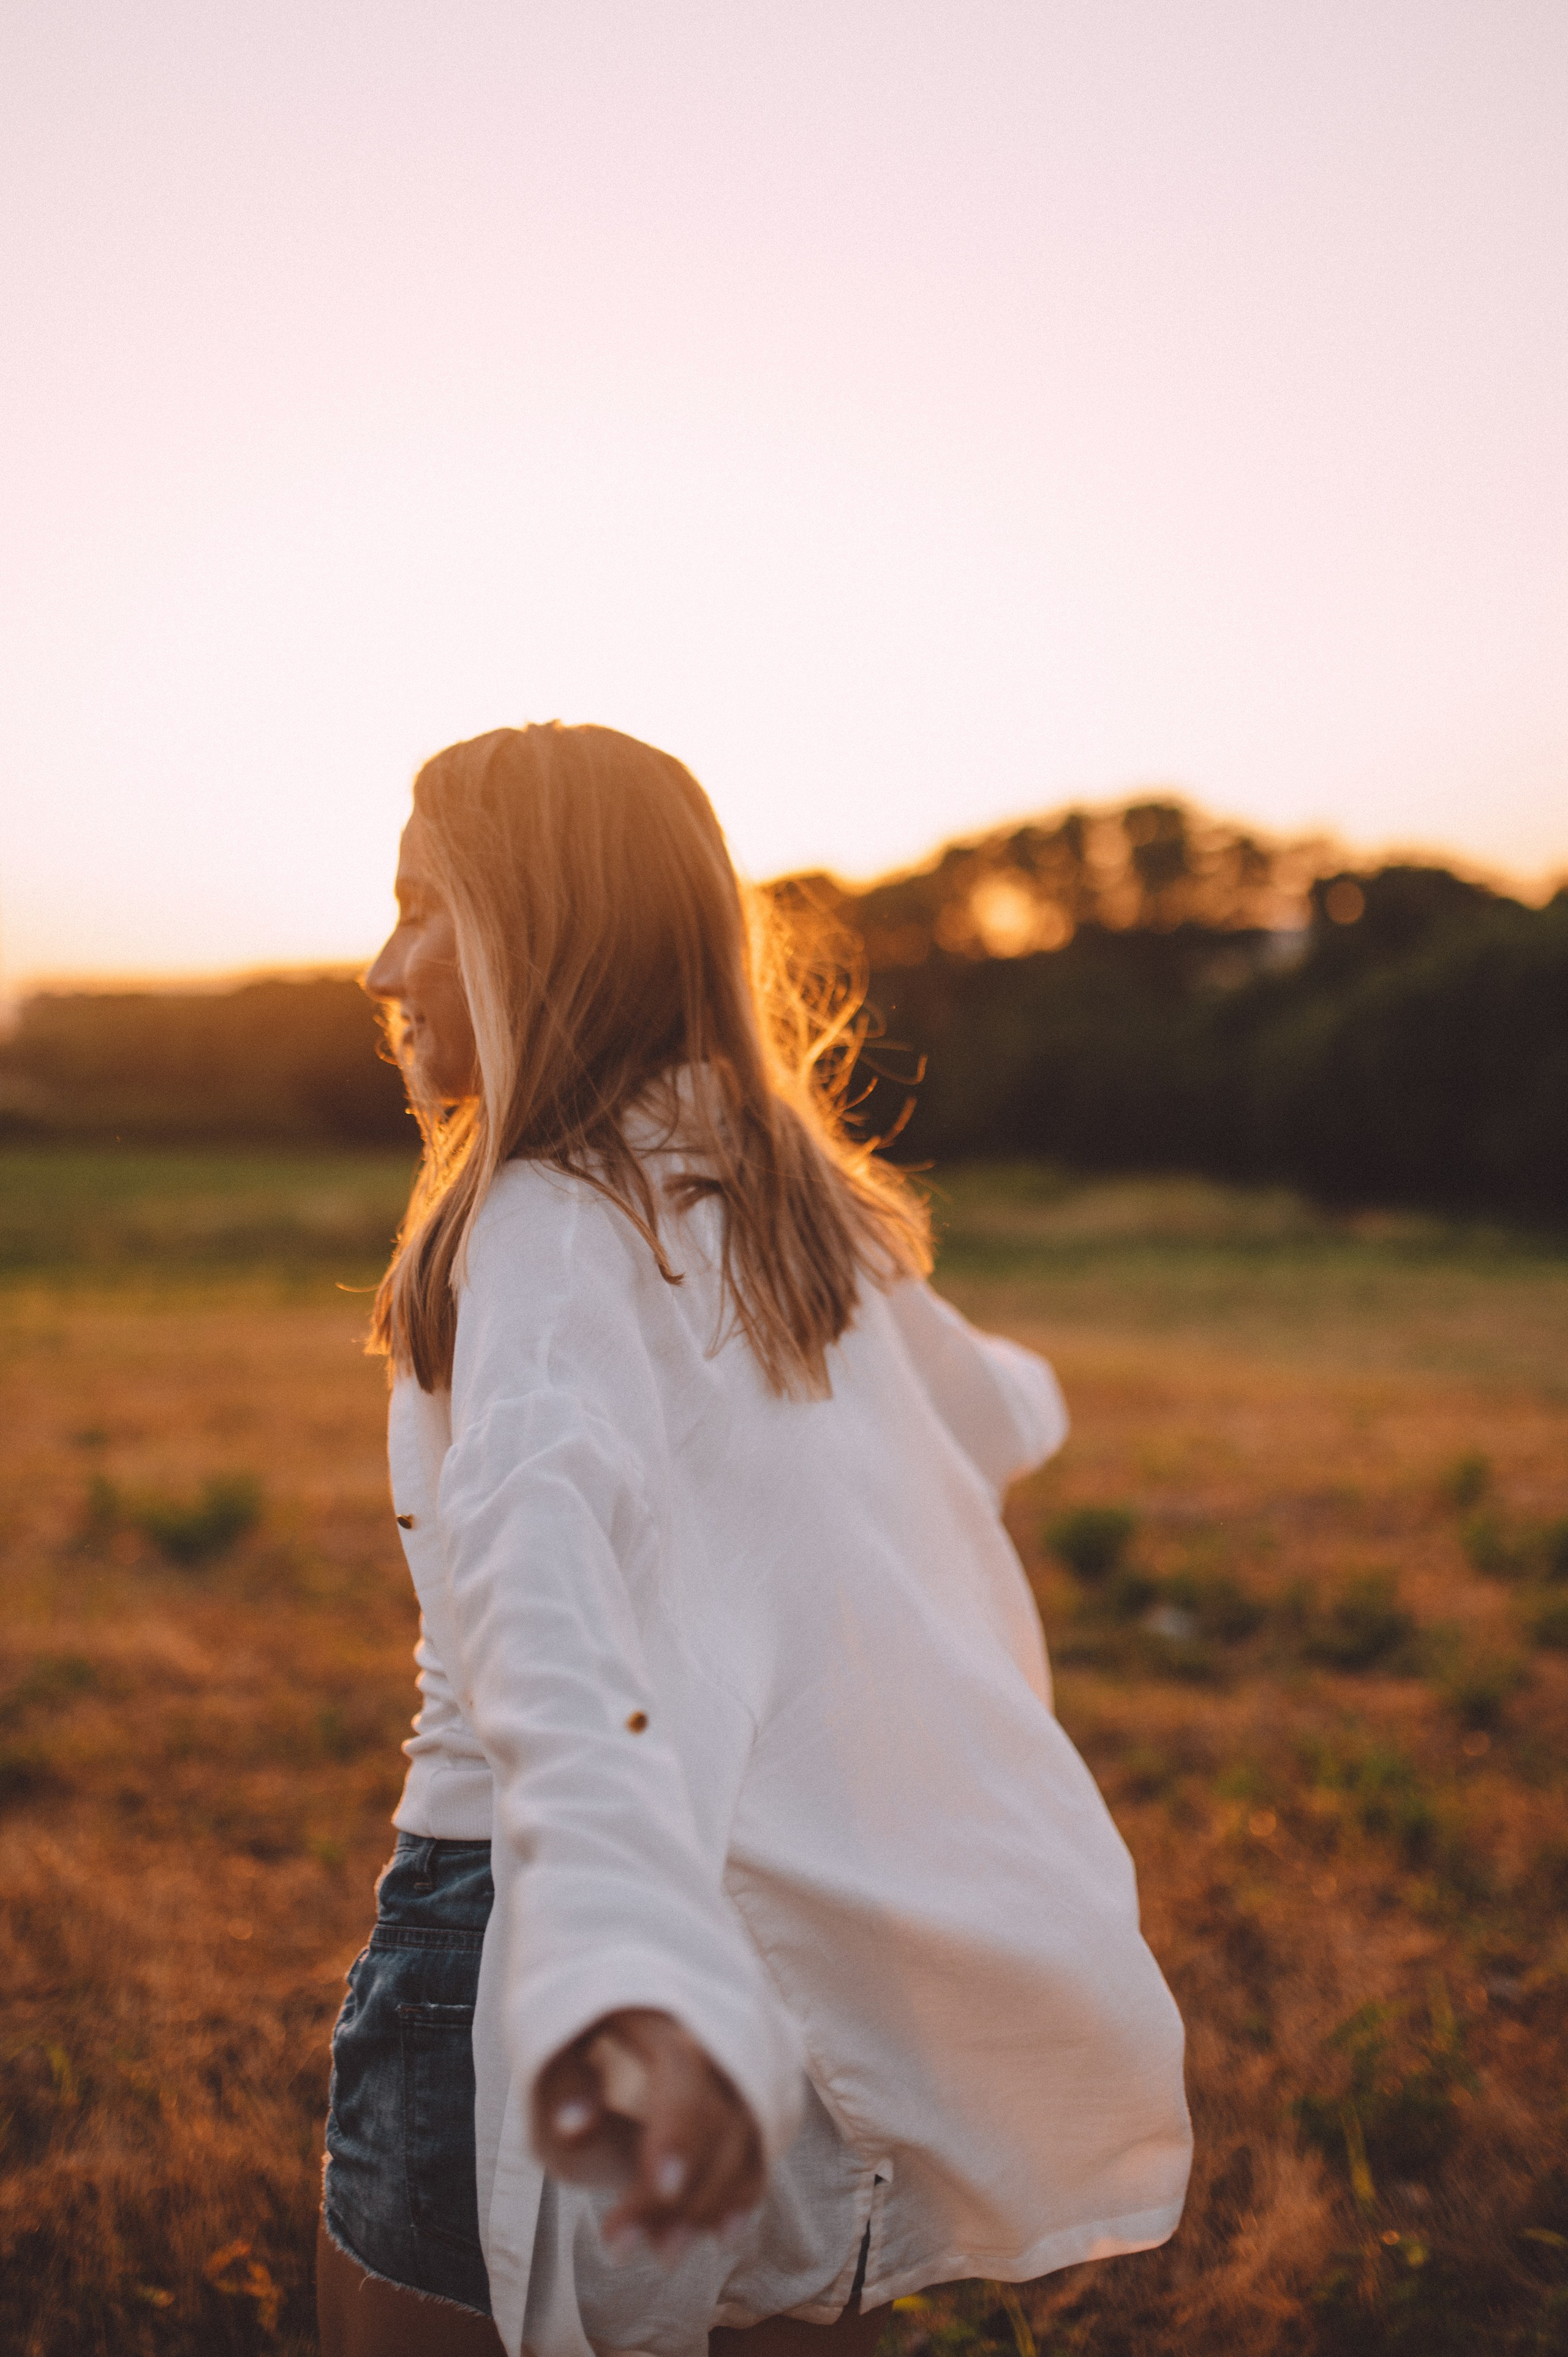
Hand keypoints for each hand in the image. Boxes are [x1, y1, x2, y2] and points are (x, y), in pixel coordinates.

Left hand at [534, 2007, 763, 2261]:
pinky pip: (759, 2141)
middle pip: (720, 2118)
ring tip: (664, 2254)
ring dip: (711, 2204)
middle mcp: (715, 2031)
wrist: (632, 1975)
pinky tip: (722, 2235)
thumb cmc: (584, 2014)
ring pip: (747, 2137)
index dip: (678, 2131)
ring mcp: (740, 2060)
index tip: (659, 2188)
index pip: (684, 2072)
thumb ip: (563, 2082)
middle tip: (631, 2250)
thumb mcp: (557, 2038)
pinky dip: (744, 2189)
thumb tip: (571, 2128)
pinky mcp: (750, 2088)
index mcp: (663, 2008)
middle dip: (684, 2194)